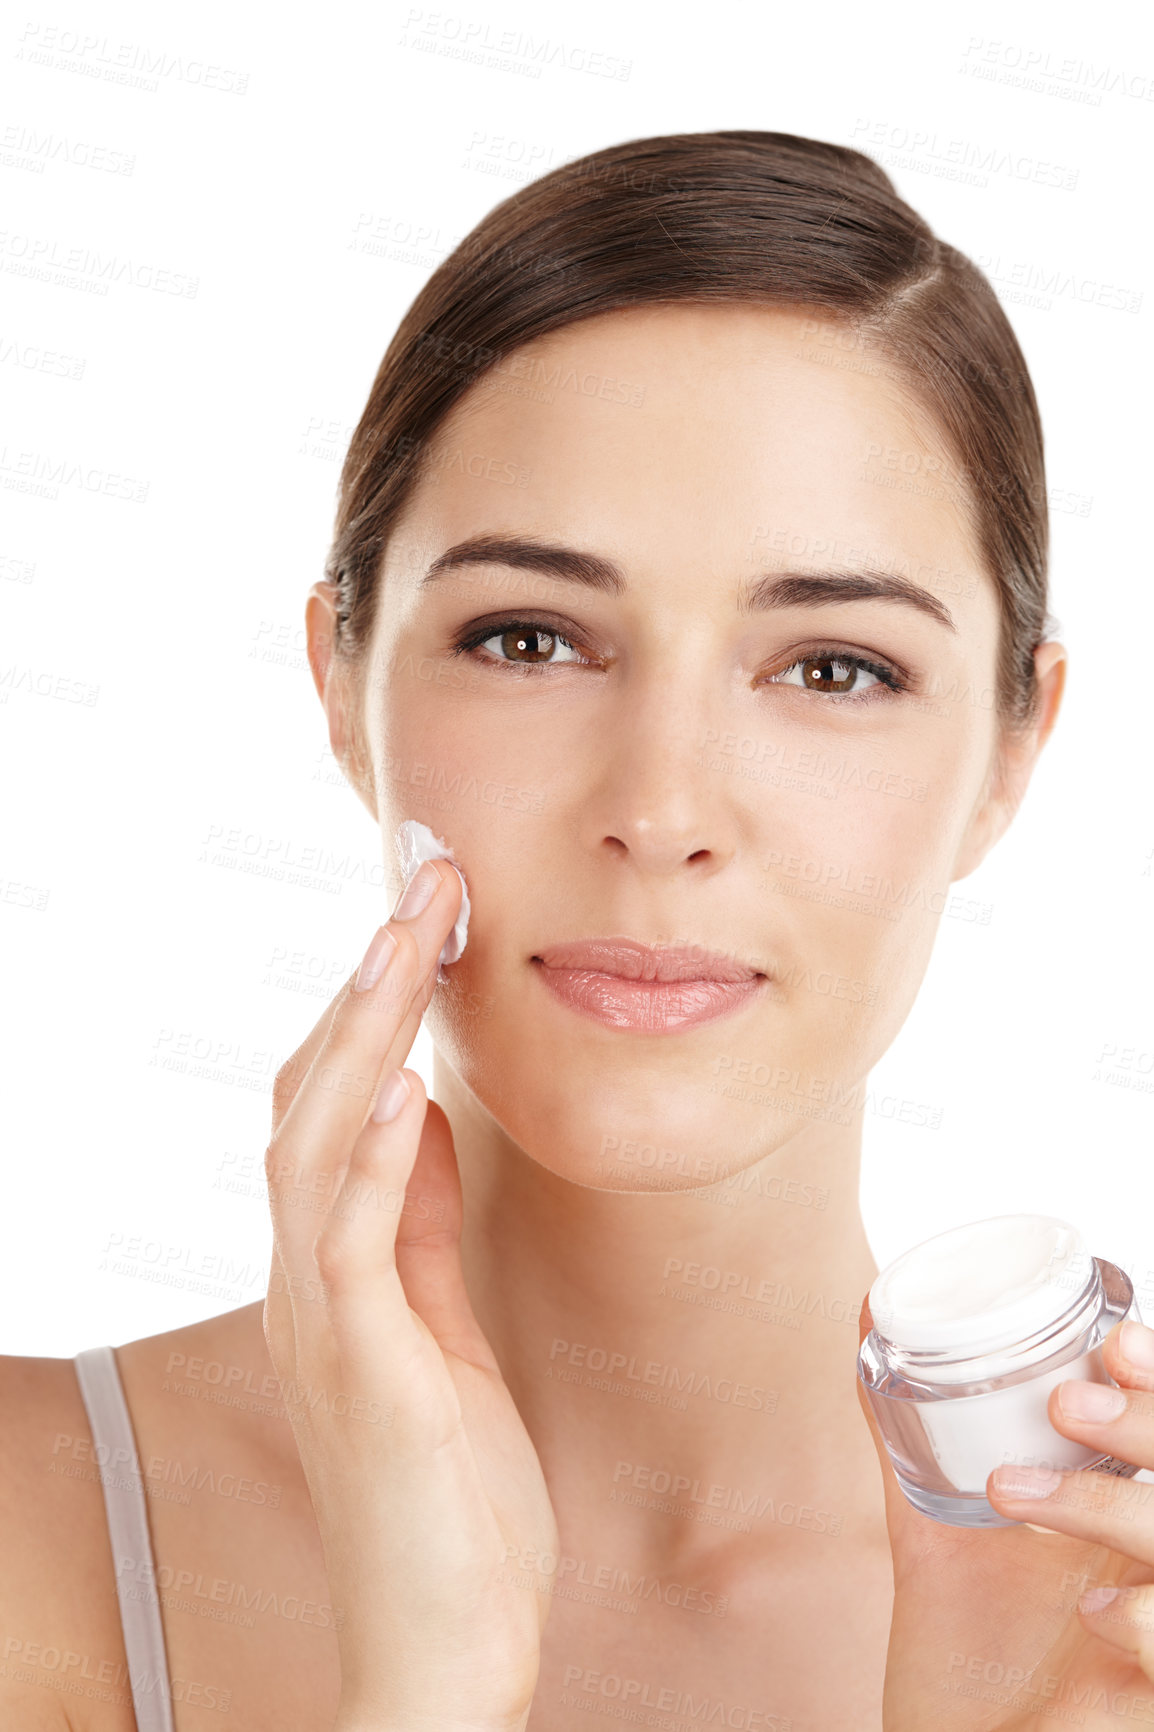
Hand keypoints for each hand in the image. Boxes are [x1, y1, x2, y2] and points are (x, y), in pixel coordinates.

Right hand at [263, 858, 557, 1731]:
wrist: (445, 1643)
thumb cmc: (453, 1496)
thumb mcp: (444, 1332)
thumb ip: (419, 1229)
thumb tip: (418, 1120)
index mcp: (334, 1269)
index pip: (332, 1107)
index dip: (373, 1009)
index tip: (426, 924)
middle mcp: (308, 1278)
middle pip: (313, 1096)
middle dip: (369, 985)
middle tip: (426, 886)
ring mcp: (321, 1319)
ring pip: (315, 1138)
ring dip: (364, 1030)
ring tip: (409, 936)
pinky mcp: (360, 1363)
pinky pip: (344, 1231)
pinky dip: (365, 1146)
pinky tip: (399, 1080)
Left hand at [858, 1296, 1153, 1729]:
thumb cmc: (964, 1655)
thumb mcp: (932, 1530)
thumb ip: (910, 1433)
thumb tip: (870, 1314)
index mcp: (1131, 1525)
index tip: (1113, 1341)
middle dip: (1150, 1425)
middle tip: (1066, 1404)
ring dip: (1109, 1508)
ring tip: (1010, 1494)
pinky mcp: (1147, 1704)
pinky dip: (1146, 1620)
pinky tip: (1092, 1612)